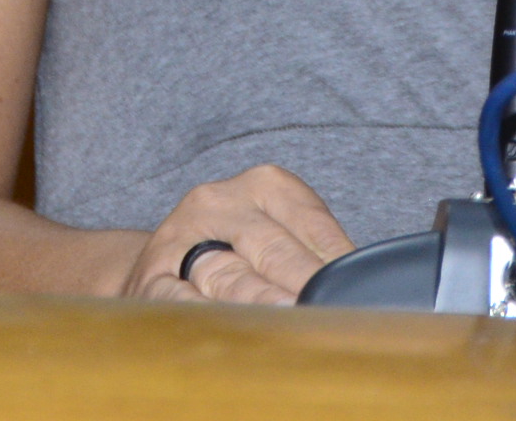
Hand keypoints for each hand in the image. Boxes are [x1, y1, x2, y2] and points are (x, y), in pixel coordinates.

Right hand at [123, 165, 356, 305]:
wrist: (161, 259)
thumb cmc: (236, 248)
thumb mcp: (279, 230)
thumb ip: (316, 251)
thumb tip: (362, 285)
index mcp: (265, 185)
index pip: (312, 224)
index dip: (337, 263)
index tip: (356, 291)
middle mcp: (222, 201)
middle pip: (274, 249)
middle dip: (305, 284)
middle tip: (329, 308)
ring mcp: (182, 237)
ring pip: (232, 276)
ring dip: (263, 301)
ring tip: (289, 318)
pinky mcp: (152, 277)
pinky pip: (182, 300)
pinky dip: (208, 316)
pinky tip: (231, 329)